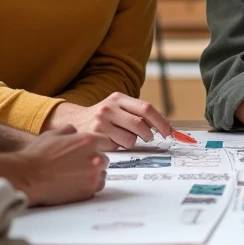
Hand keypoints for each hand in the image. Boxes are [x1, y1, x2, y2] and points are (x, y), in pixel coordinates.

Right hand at [14, 126, 106, 205]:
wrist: (28, 177)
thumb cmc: (38, 155)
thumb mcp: (53, 134)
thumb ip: (69, 130)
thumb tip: (74, 131)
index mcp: (88, 141)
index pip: (104, 141)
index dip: (96, 145)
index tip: (89, 149)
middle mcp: (95, 158)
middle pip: (104, 158)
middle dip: (94, 160)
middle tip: (78, 163)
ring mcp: (92, 176)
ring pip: (102, 173)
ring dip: (93, 173)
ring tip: (76, 174)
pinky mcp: (88, 191)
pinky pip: (96, 187)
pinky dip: (90, 185)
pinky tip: (76, 183)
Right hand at [43, 94, 172, 149]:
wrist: (74, 121)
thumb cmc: (104, 117)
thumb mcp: (118, 108)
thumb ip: (137, 113)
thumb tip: (165, 126)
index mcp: (119, 98)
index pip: (146, 108)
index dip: (161, 121)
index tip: (169, 131)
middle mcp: (109, 108)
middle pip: (140, 124)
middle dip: (149, 134)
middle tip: (149, 138)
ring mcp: (101, 122)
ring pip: (131, 138)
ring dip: (134, 142)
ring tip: (126, 138)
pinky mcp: (96, 137)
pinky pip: (118, 146)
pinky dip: (120, 146)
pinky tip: (112, 141)